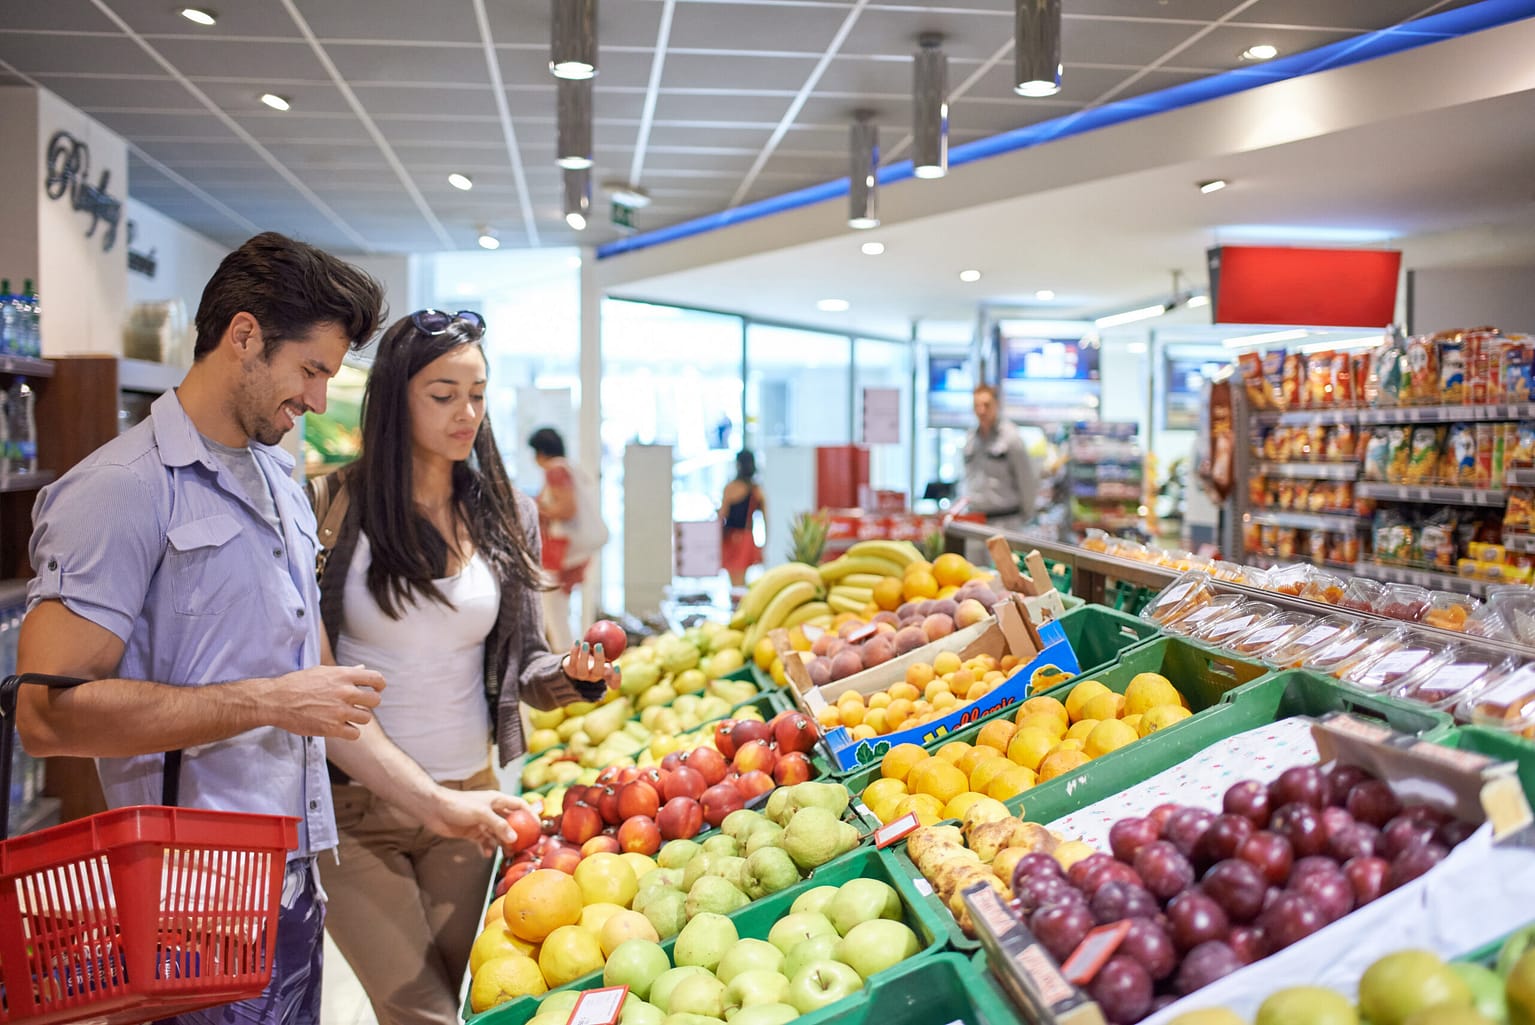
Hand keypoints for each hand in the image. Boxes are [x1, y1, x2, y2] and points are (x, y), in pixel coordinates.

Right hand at [266, 664, 385, 739]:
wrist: (277, 700)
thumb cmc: (298, 684)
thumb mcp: (322, 672)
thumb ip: (345, 672)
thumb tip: (362, 669)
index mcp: (344, 675)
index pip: (377, 679)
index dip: (379, 686)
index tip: (375, 690)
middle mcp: (345, 692)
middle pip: (375, 701)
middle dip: (368, 704)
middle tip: (357, 706)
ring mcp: (340, 711)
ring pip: (366, 718)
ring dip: (358, 718)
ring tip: (344, 717)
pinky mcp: (332, 728)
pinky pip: (355, 733)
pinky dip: (350, 732)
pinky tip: (341, 728)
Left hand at [426, 789, 528, 855]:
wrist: (433, 809)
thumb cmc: (457, 805)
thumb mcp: (481, 814)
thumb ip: (498, 825)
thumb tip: (513, 837)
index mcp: (497, 800)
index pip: (519, 805)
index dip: (530, 814)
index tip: (538, 826)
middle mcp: (491, 810)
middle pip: (510, 822)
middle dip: (517, 834)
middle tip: (523, 847)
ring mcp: (482, 822)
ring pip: (498, 834)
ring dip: (502, 844)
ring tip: (507, 854)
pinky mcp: (472, 831)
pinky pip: (484, 841)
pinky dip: (487, 848)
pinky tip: (487, 854)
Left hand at [562, 641, 620, 691]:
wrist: (575, 661)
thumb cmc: (595, 654)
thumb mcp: (604, 651)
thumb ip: (611, 643)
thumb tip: (618, 626)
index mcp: (605, 673)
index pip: (614, 682)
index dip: (616, 677)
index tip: (616, 666)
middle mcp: (593, 676)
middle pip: (598, 672)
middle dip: (599, 660)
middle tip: (599, 645)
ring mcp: (581, 675)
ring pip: (583, 669)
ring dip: (584, 656)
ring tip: (585, 644)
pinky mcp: (570, 670)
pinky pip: (572, 661)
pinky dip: (574, 652)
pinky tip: (577, 642)